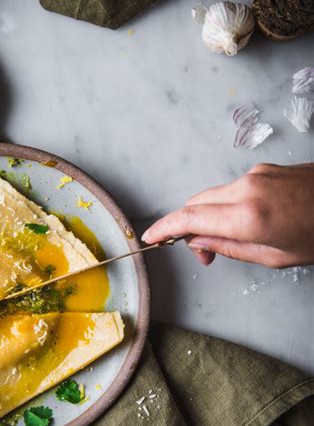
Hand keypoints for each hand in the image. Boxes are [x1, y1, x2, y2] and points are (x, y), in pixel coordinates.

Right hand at [142, 163, 313, 267]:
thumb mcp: (275, 256)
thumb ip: (230, 248)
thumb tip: (199, 244)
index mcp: (248, 215)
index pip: (190, 218)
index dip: (164, 228)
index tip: (150, 238)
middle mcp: (247, 187)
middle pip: (196, 203)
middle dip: (187, 226)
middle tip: (202, 254)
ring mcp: (257, 174)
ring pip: (214, 194)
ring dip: (208, 216)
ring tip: (226, 241)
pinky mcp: (267, 169)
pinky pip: (234, 187)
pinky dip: (227, 205)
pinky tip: (244, 222)